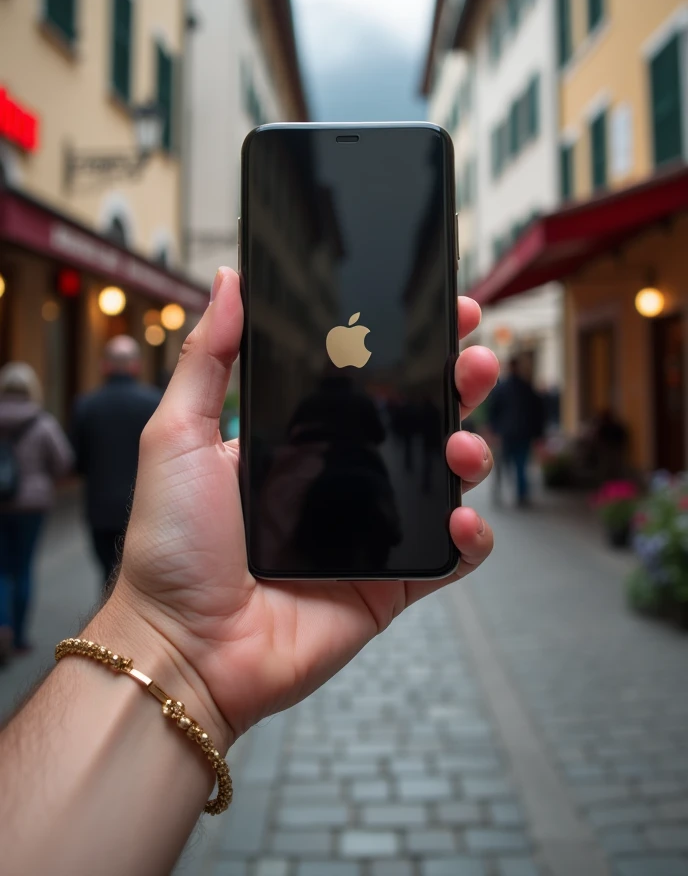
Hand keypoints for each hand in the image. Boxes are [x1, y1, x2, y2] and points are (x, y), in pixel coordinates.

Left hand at [109, 268, 498, 749]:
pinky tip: (462, 519)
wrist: (182, 645)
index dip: (409, 346)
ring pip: (446, 480)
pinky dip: (472, 538)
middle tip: (474, 360)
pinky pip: (450, 557)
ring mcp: (373, 532)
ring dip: (471, 452)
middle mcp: (344, 479)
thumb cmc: (171, 543)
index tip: (442, 312)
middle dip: (457, 385)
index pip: (369, 380)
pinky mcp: (391, 585)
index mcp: (302, 439)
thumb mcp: (177, 434)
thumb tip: (229, 280)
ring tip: (461, 445)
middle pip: (420, 420)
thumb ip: (209, 357)